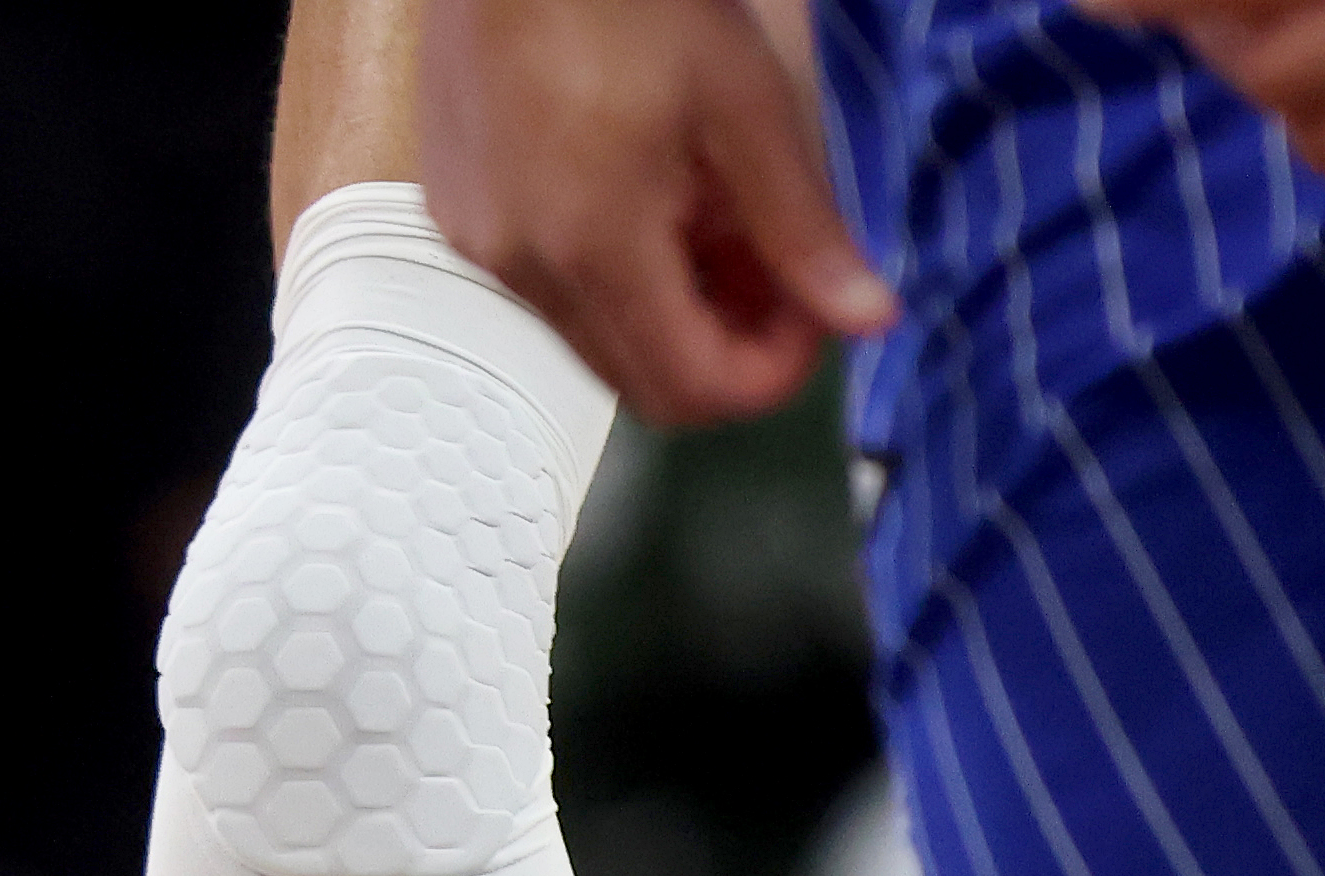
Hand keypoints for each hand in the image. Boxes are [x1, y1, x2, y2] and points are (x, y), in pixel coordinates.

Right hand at [424, 0, 887, 428]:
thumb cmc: (630, 0)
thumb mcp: (744, 104)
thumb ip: (801, 227)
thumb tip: (866, 319)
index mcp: (594, 248)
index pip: (693, 388)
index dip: (772, 373)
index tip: (815, 316)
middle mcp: (522, 272)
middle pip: (642, 384)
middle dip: (725, 349)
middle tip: (776, 273)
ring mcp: (479, 249)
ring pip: (594, 341)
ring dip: (669, 312)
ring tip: (711, 217)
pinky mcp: (458, 219)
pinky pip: (547, 290)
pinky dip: (610, 275)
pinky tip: (642, 194)